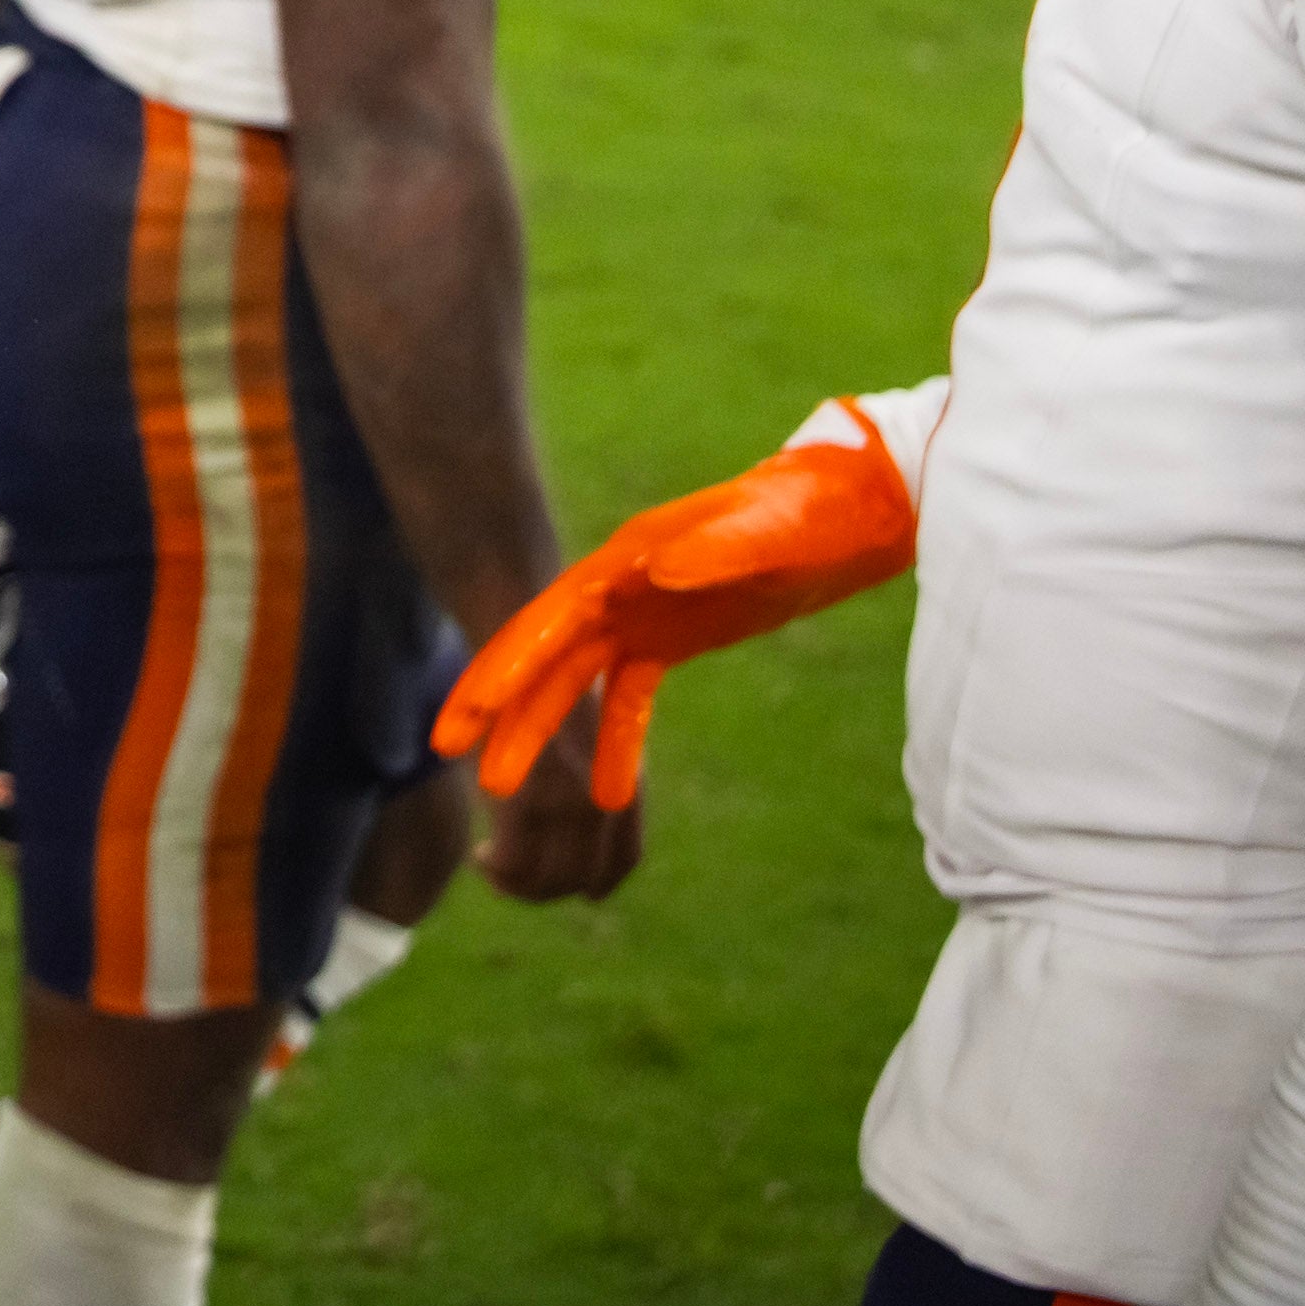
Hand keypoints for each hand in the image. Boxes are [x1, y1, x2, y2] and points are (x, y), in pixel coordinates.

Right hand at [432, 401, 918, 807]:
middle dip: (497, 704)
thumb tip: (650, 571)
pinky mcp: (672, 640)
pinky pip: (629, 699)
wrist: (853, 507)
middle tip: (451, 756)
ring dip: (540, 731)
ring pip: (574, 681)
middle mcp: (619, 588)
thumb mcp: (769, 529)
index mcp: (627, 559)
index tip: (472, 710)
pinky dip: (617, 745)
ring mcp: (642, 615)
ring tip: (504, 795)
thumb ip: (714, 549)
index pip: (552, 619)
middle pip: (544, 653)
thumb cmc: (810, 510)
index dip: (508, 664)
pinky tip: (608, 798)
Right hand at [470, 693, 641, 903]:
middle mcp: (602, 804)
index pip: (623, 860)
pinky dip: (496, 869)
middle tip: (511, 877)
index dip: (596, 884)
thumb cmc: (550, 681)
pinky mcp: (522, 801)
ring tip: (491, 865)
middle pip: (580, 879)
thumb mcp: (595, 730)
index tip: (572, 889)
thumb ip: (595, 774)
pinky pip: (511, 863)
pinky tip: (481, 855)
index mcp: (626, 786)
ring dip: (516, 885)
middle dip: (545, 889)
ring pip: (544, 880)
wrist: (519, 647)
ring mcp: (563, 806)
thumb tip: (580, 818)